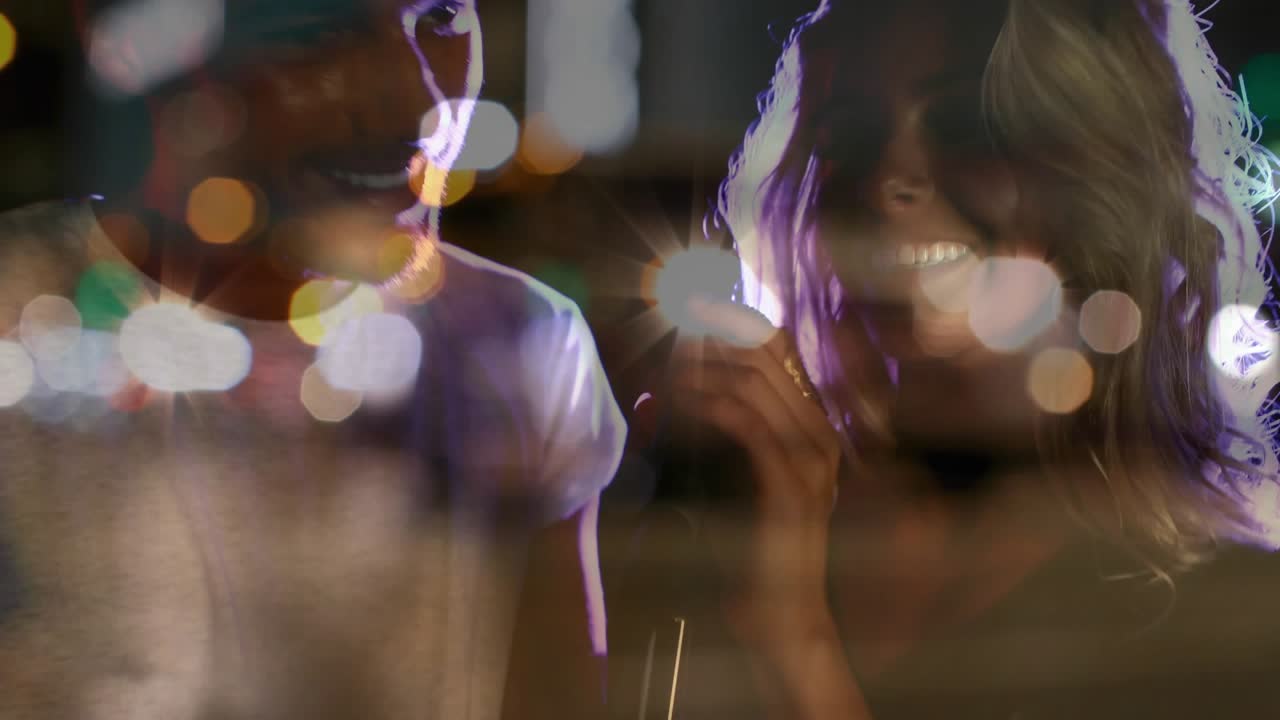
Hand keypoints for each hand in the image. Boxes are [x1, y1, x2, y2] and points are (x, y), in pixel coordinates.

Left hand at [666, 298, 843, 657]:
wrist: (786, 615)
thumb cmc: (758, 551)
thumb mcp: (739, 479)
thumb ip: (720, 434)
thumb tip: (665, 391)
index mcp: (815, 428)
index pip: (780, 350)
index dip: (734, 323)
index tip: (690, 314)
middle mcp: (822, 435)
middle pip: (768, 355)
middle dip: (714, 336)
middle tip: (672, 333)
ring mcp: (813, 458)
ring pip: (756, 381)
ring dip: (706, 366)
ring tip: (668, 367)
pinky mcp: (790, 482)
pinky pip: (747, 422)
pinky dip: (708, 404)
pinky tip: (679, 401)